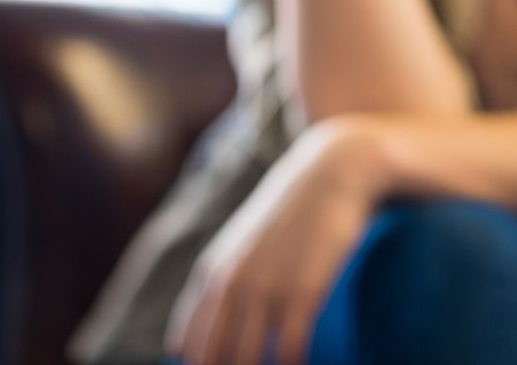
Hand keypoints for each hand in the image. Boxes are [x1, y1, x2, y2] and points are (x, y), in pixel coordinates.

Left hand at [168, 118, 380, 364]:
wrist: (332, 170)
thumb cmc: (292, 213)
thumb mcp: (242, 246)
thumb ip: (216, 288)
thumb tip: (183, 343)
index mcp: (211, 275)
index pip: (189, 347)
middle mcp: (231, 284)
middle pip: (215, 359)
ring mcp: (266, 286)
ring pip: (247, 359)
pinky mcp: (303, 289)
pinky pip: (291, 347)